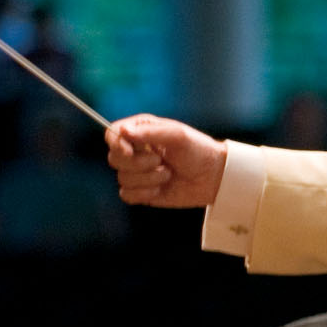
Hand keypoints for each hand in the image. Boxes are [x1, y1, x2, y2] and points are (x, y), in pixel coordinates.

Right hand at [105, 115, 226, 207]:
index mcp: (141, 131)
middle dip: (138, 163)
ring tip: (168, 174)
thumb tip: (122, 131)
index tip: (129, 151)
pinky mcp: (141, 190)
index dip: (116, 143)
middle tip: (161, 161)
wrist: (214, 178)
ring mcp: (137, 172)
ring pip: (122, 178)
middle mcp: (136, 150)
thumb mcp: (177, 136)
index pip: (112, 134)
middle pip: (114, 158)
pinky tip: (161, 189)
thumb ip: (149, 133)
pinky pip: (127, 195)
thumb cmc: (199, 151)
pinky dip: (144, 193)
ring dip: (148, 179)